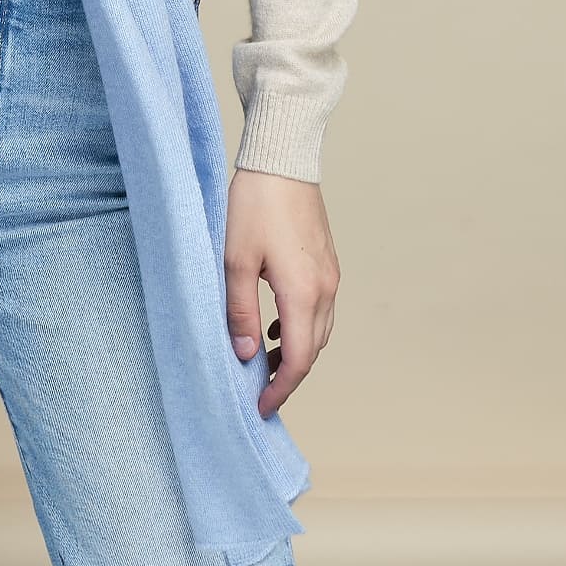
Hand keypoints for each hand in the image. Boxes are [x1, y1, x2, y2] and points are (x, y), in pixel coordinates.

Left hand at [223, 169, 338, 418]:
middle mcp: (325, 289)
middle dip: (287, 376)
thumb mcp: (236, 260)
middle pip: (312, 351)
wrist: (282, 158)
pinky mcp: (326, 261)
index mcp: (303, 293)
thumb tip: (245, 355)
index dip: (279, 390)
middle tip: (257, 390)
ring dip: (296, 352)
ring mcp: (330, 274)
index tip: (259, 407)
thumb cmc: (255, 204)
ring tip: (263, 361)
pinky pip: (320, 309)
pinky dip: (302, 327)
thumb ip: (240, 311)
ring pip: (319, 331)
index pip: (297, 361)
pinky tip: (275, 324)